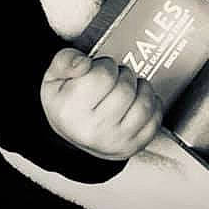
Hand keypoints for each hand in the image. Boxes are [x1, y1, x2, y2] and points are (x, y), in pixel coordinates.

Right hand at [40, 47, 162, 159]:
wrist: (70, 133)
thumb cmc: (65, 101)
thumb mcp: (54, 77)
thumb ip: (65, 61)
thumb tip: (83, 63)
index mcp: (70, 110)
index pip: (104, 75)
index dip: (106, 65)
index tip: (100, 69)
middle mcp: (93, 130)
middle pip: (126, 89)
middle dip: (124, 75)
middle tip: (114, 78)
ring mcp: (114, 141)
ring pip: (144, 105)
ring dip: (141, 89)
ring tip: (128, 88)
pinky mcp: (131, 147)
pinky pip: (154, 121)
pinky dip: (152, 106)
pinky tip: (138, 101)